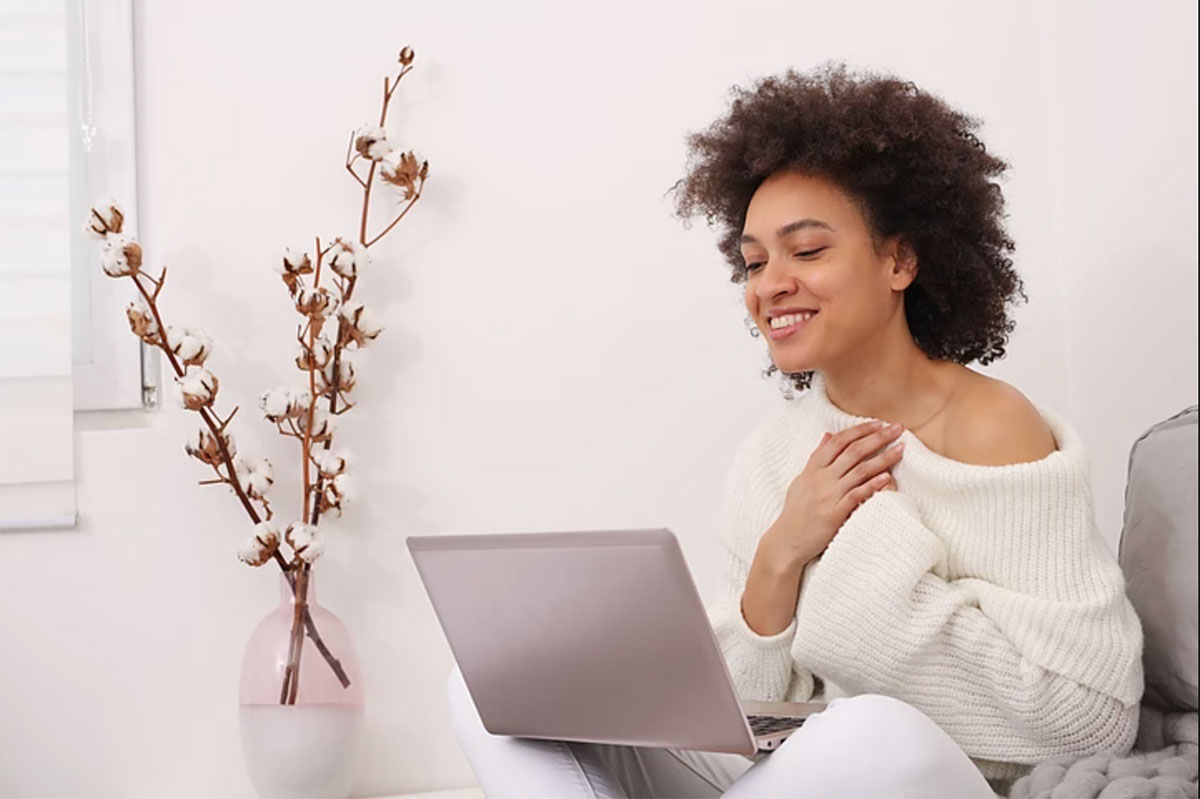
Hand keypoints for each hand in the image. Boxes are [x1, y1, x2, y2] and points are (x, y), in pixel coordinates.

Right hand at [765, 420, 905, 569]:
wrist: (787, 540)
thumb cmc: (796, 512)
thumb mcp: (802, 480)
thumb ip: (817, 458)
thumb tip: (828, 435)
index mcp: (813, 469)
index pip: (838, 442)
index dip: (859, 430)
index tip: (877, 424)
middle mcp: (821, 479)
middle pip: (853, 452)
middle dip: (877, 437)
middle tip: (897, 428)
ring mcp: (829, 495)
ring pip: (860, 470)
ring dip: (883, 458)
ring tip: (901, 449)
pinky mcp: (835, 513)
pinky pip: (858, 495)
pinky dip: (873, 485)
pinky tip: (888, 477)